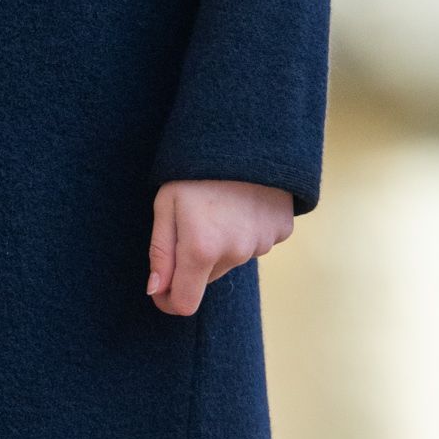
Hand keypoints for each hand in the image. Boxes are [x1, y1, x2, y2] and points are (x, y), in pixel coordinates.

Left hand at [147, 180, 294, 315]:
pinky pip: (256, 243)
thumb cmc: (197, 168)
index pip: (184, 303)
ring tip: (220, 206)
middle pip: (207, 279)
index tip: (161, 287)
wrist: (250, 134)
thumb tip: (156, 291)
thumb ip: (160, 252)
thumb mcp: (166, 204)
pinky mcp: (282, 232)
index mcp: (201, 249)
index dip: (168, 300)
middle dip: (194, 263)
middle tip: (191, 222)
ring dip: (222, 245)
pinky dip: (247, 232)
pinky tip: (243, 204)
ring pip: (232, 260)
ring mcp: (262, 244)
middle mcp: (234, 254)